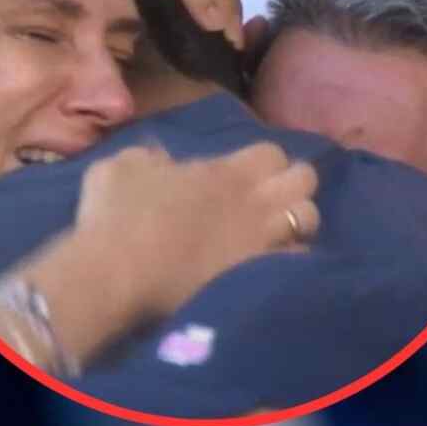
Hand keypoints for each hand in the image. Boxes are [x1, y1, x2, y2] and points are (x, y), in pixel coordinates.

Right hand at [73, 143, 319, 317]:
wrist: (117, 273)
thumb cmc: (115, 216)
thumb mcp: (120, 168)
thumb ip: (149, 158)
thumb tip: (162, 159)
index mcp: (224, 171)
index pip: (272, 151)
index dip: (265, 162)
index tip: (249, 174)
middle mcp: (253, 200)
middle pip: (305, 178)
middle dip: (295, 184)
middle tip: (274, 200)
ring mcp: (260, 238)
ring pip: (310, 217)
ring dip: (300, 221)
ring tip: (281, 231)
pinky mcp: (258, 273)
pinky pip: (296, 260)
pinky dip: (292, 259)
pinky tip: (275, 263)